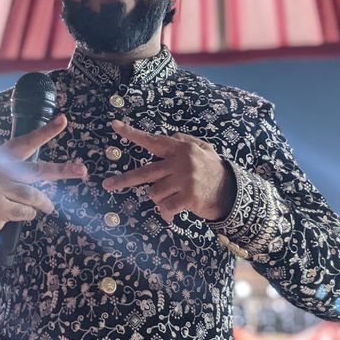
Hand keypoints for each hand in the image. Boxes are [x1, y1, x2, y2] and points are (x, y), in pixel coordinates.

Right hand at [0, 114, 86, 252]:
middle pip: (38, 170)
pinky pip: (27, 211)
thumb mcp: (0, 174)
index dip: (46, 132)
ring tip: (45, 207)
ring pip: (34, 196)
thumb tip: (53, 175)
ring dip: (43, 204)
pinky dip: (28, 215)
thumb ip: (21, 171)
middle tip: (82, 170)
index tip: (63, 120)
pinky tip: (15, 214)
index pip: (27, 141)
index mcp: (0, 155)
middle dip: (62, 171)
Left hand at [102, 119, 235, 223]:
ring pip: (154, 193)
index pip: (152, 141)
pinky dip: (166, 212)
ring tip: (174, 197)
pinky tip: (175, 211)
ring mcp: (184, 180)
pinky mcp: (187, 197)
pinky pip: (165, 207)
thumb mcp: (204, 149)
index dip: (132, 134)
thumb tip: (170, 136)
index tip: (114, 126)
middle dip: (123, 180)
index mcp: (180, 148)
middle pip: (144, 173)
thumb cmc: (212, 171)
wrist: (232, 192)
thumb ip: (185, 141)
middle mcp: (180, 162)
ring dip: (160, 199)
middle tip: (107, 185)